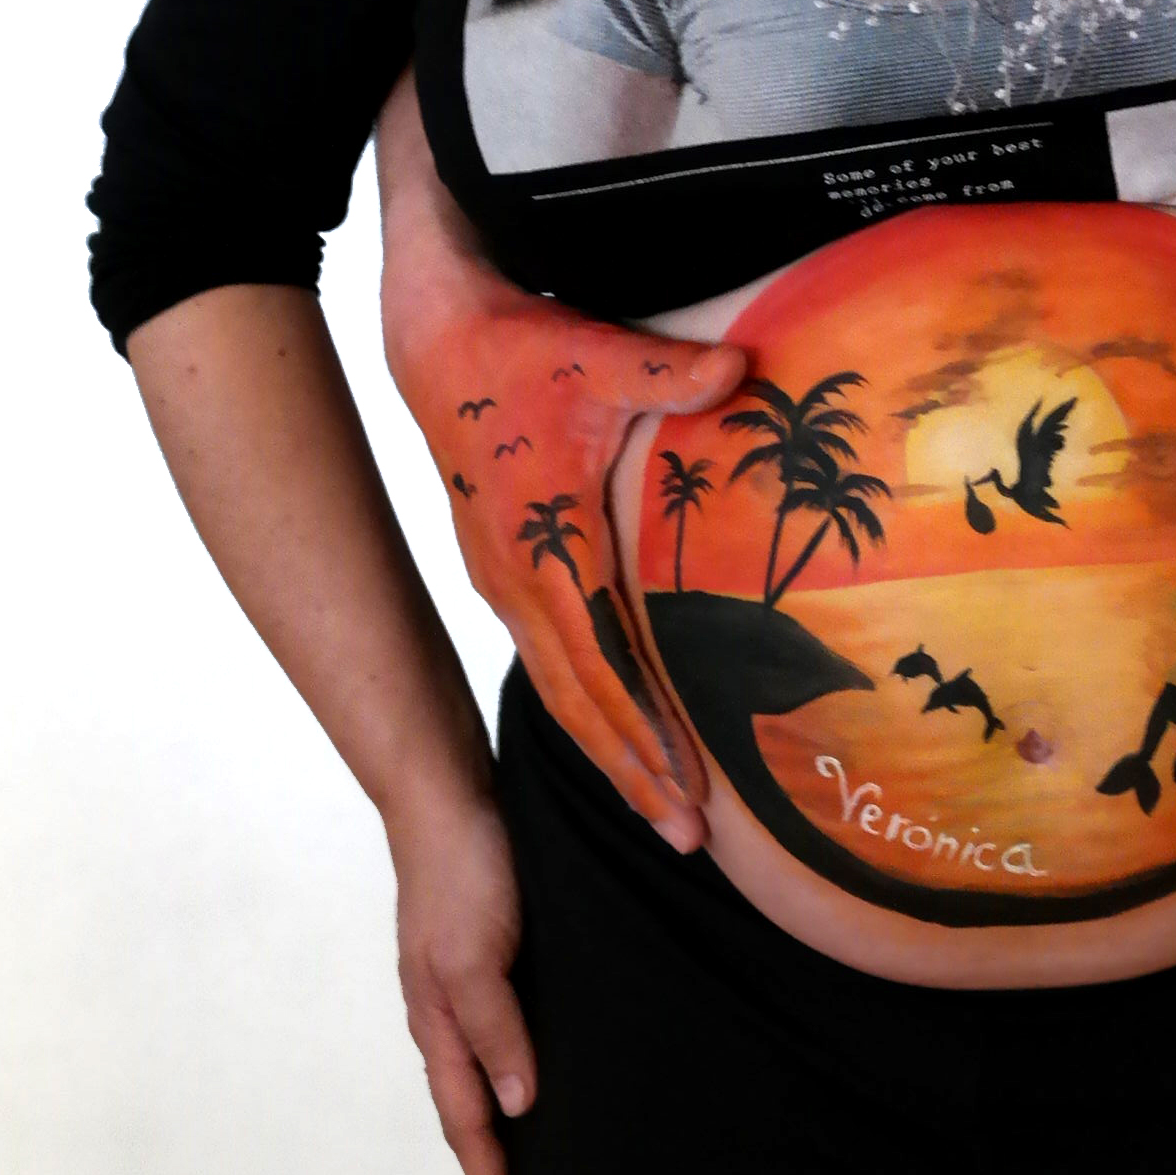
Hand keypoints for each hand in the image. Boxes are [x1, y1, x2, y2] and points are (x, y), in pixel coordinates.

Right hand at [376, 74, 743, 841]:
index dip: (645, 734)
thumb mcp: (595, 350)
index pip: (603, 666)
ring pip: (562, 689)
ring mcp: (504, 583)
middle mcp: (515, 584)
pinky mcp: (504, 570)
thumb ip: (668, 371)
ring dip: (611, 750)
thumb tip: (740, 371)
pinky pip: (551, 659)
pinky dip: (589, 706)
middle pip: (581, 703)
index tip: (687, 794)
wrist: (435, 336)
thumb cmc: (516, 347)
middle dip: (633, 774)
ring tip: (662, 809)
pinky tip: (619, 730)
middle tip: (687, 839)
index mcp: (542, 549)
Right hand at [386, 772, 534, 1174]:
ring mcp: (463, 980)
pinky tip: (545, 1059)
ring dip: (506, 1116)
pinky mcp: (486, 948)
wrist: (446, 793)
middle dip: (493, 1162)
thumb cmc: (462, 872)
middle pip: (469, 1107)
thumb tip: (515, 1108)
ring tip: (541, 1151)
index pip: (467, 1123)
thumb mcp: (476, 956)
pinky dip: (517, 1061)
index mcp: (439, 1024)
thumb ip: (496, 1029)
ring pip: (485, 1068)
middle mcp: (447, 1012)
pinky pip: (501, 1025)